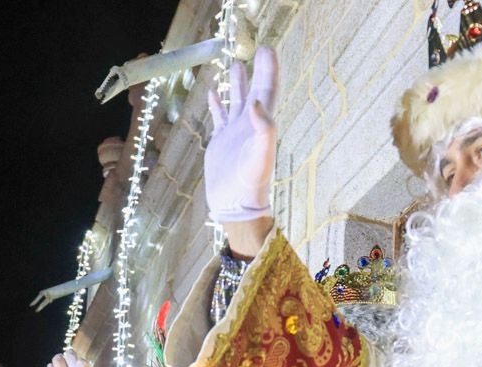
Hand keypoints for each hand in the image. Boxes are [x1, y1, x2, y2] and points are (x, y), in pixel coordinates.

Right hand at [205, 46, 278, 226]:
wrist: (235, 203)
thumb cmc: (252, 182)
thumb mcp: (261, 155)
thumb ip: (263, 128)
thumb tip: (257, 101)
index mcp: (261, 124)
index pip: (268, 89)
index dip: (268, 69)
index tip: (266, 49)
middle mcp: (249, 124)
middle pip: (254, 90)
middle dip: (256, 70)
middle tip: (257, 49)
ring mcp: (234, 131)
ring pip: (236, 100)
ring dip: (237, 83)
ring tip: (235, 64)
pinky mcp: (220, 140)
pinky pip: (219, 116)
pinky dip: (216, 104)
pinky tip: (212, 93)